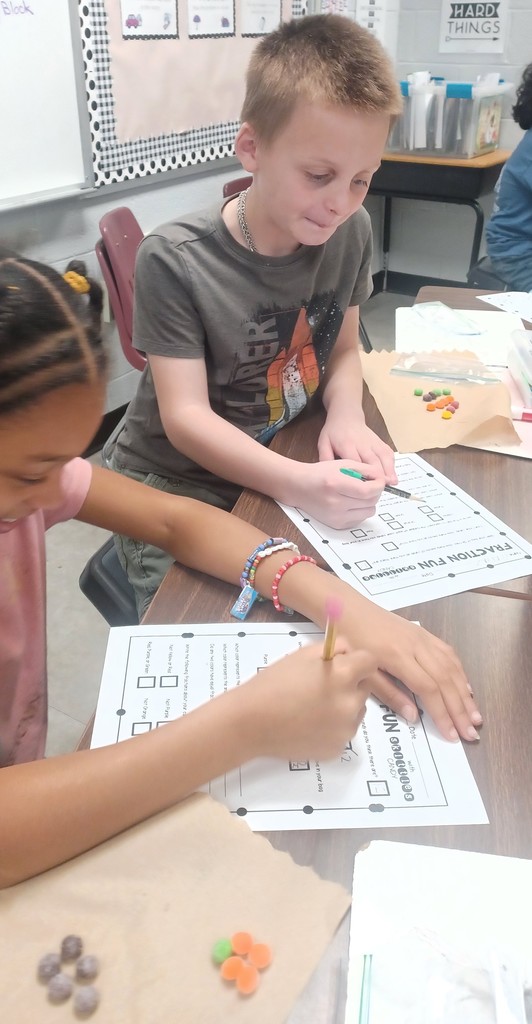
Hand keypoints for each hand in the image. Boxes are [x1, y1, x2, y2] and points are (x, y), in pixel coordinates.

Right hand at [241, 642, 374, 760]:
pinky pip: (344, 731)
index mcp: (343, 675)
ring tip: (314, 707)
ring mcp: (346, 729)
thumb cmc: (273, 683)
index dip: (358, 661)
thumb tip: (350, 651)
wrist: (251, 721)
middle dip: (350, 684)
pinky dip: (333, 727)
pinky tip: (310, 724)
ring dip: (344, 706)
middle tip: (323, 686)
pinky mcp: (338, 748)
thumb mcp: (302, 654)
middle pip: (365, 687)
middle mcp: (350, 703)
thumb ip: (334, 648)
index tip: (345, 665)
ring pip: (357, 711)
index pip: (370, 662)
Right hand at [289, 458, 383, 528]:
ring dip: (369, 502)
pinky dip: (360, 511)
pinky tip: (351, 502)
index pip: (368, 491)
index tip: (379, 480)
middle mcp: (335, 503)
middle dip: (375, 492)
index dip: (379, 485)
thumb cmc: (320, 473)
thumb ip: (364, 469)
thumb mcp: (342, 463)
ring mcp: (335, 516)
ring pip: (368, 512)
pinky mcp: (336, 524)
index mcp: (336, 484)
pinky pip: (360, 519)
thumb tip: (382, 478)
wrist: (299, 487)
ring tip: (359, 494)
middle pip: (371, 502)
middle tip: (369, 485)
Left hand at [318, 416, 397, 484]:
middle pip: (373, 461)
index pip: (356, 462)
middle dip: (378, 476)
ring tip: (392, 484)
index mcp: (347, 445)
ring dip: (389, 470)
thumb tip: (330, 476)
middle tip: (380, 490)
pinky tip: (393, 475)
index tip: (364, 489)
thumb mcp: (324, 443)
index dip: (361, 475)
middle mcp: (362, 443)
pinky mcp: (380, 441)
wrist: (346, 415)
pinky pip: (388, 453)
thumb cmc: (334, 432)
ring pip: (383, 456)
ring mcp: (373, 442)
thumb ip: (325, 458)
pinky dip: (392, 464)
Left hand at [339, 598, 482, 742]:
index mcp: (397, 656)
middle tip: (471, 733)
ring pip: (451, 667)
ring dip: (464, 694)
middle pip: (445, 680)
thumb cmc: (349, 640)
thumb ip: (388, 693)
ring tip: (475, 716)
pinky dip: (460, 672)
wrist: (348, 608)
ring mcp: (422, 637)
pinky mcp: (423, 633)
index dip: (442, 713)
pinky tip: (466, 688)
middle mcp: (416, 646)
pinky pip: (448, 653)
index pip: (428, 689)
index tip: (452, 735)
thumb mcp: (361, 670)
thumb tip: (414, 717)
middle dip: (460, 709)